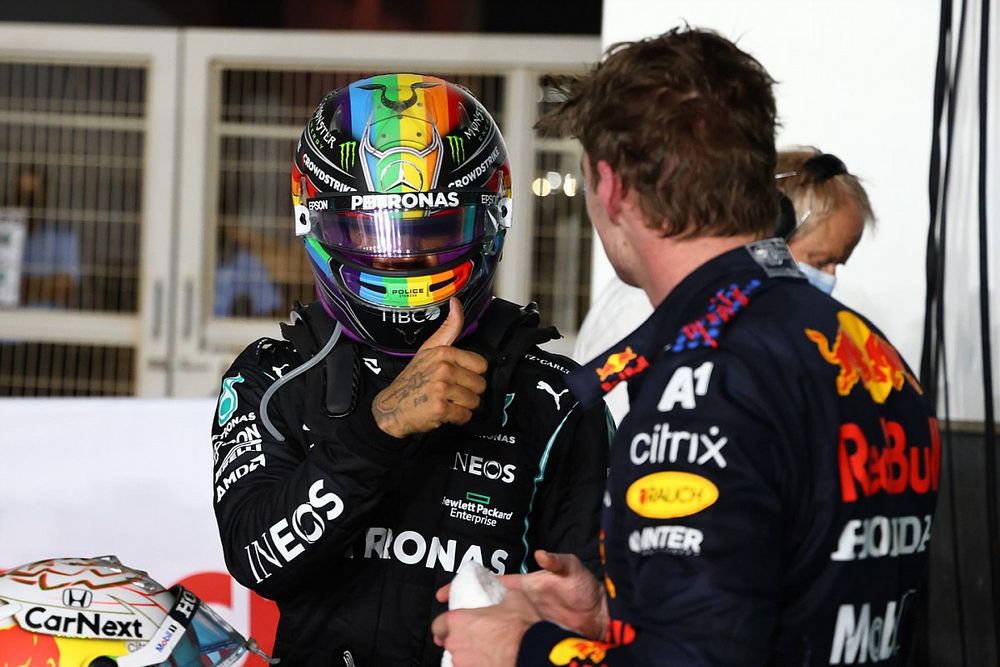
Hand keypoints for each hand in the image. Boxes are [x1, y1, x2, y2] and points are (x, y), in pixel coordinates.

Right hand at [372, 298, 487, 437]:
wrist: (392, 406)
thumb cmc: (413, 378)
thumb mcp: (428, 349)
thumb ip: (448, 328)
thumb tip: (456, 302)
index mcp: (444, 352)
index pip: (481, 365)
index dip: (471, 374)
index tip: (457, 377)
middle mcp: (444, 368)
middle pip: (480, 385)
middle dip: (468, 392)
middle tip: (450, 392)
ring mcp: (442, 388)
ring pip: (474, 402)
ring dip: (463, 406)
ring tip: (447, 402)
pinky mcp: (440, 408)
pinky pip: (465, 416)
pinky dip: (457, 419)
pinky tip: (444, 412)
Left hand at [431, 588, 540, 666]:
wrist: (533, 653)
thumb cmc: (522, 629)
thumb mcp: (515, 597)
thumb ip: (501, 595)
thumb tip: (505, 594)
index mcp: (459, 620)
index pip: (438, 624)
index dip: (446, 624)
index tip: (456, 624)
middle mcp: (456, 643)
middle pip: (449, 642)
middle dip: (461, 639)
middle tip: (478, 636)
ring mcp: (463, 663)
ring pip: (460, 658)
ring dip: (470, 654)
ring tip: (488, 649)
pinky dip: (478, 665)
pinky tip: (492, 660)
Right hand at [438, 550, 607, 638]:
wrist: (603, 618)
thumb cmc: (587, 590)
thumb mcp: (573, 570)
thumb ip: (558, 561)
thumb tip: (541, 554)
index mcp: (522, 586)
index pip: (487, 583)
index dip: (464, 585)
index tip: (443, 593)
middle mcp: (519, 604)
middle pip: (483, 609)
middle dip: (461, 615)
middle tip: (441, 627)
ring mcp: (524, 622)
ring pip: (492, 628)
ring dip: (473, 634)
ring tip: (452, 644)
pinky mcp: (532, 637)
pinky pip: (508, 642)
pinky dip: (494, 648)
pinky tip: (480, 657)